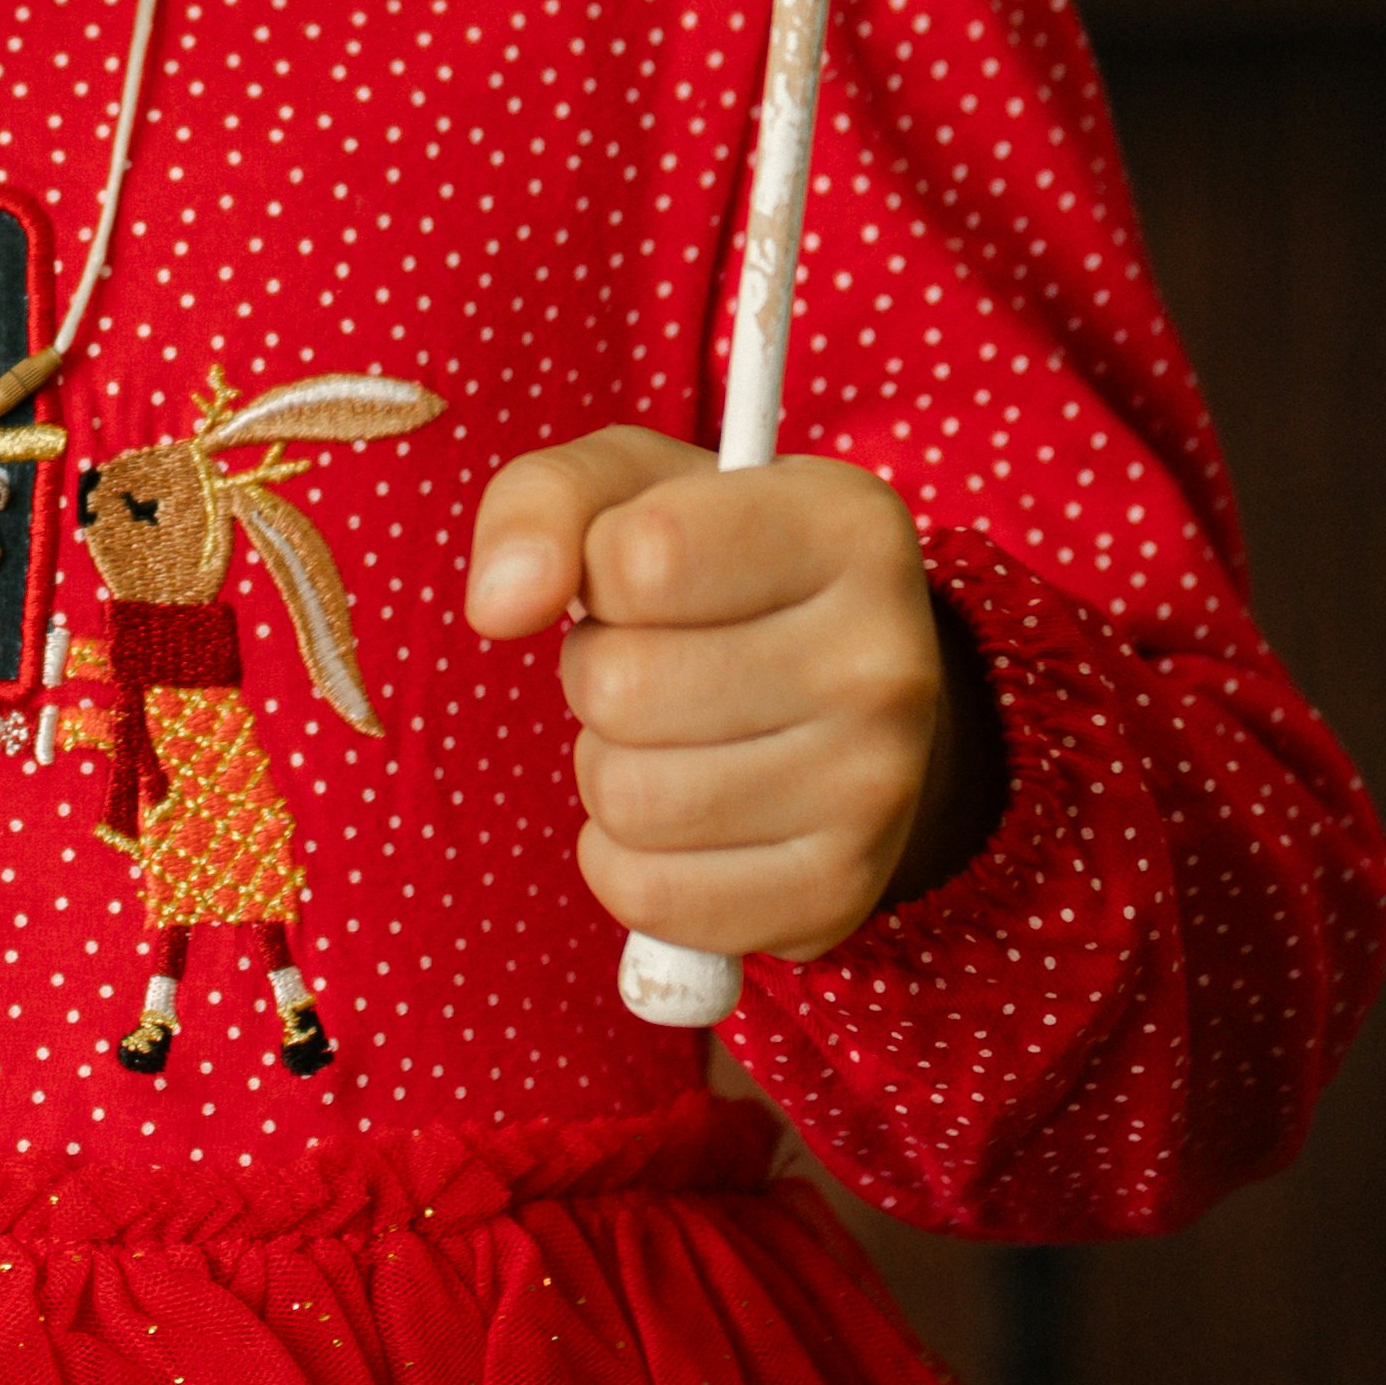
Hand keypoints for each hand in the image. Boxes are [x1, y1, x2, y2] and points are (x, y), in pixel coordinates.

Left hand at [465, 428, 1000, 968]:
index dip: (598, 569)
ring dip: (608, 765)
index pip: (644, 557)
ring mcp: (875, 791)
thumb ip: (539, 506)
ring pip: (627, 798)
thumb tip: (499, 607)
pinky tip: (680, 813)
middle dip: (596, 672)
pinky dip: (626, 858)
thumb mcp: (628, 488)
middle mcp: (886, 660)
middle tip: (654, 659)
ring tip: (671, 732)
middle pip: (621, 687)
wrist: (845, 692)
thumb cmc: (713, 566)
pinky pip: (648, 895)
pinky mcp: (837, 896)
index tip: (636, 572)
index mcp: (847, 527)